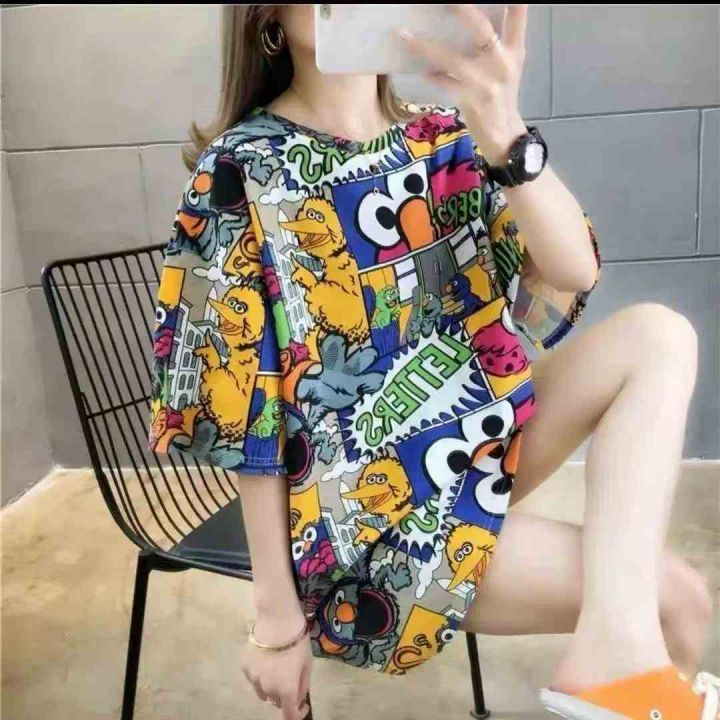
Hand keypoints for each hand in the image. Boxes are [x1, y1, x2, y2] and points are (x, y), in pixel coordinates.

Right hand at [241, 611, 312, 719]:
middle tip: (291, 677)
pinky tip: (266, 658)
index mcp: (286, 690)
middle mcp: (268, 689)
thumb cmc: (297, 641)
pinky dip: (261, 674)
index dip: (297, 714)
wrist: (277, 620)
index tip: (303, 704)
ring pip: (263, 691)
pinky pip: (254, 678)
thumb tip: (298, 697)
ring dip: (271, 686)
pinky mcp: (245, 667)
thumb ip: (303, 685)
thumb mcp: (308, 663)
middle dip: (285, 695)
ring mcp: (253, 679)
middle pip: (276, 701)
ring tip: (277, 667)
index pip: (290, 715)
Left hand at [397, 4, 529, 165]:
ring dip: (426, 46)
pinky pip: (445, 83)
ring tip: (405, 34)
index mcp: (515, 49)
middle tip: (445, 2)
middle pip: (482, 28)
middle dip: (462, 10)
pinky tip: (418, 68)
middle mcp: (503, 62)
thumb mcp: (507, 64)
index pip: (518, 13)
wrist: (504, 134)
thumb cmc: (501, 94)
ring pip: (452, 59)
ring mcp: (486, 82)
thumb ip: (498, 39)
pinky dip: (431, 74)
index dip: (512, 0)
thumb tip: (467, 15)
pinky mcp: (471, 100)